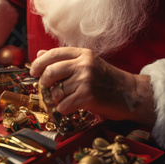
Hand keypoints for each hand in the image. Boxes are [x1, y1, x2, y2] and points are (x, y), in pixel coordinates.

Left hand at [30, 47, 155, 125]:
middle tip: (48, 89)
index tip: (33, 71)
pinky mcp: (87, 96)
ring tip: (67, 99)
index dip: (39, 63)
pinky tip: (70, 108)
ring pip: (56, 92)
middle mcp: (84, 64)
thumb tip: (39, 54)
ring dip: (57, 100)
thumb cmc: (108, 80)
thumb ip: (65, 59)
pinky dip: (63, 109)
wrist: (131, 94)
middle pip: (50, 72)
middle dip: (44, 83)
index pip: (53, 54)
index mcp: (83, 54)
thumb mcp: (88, 64)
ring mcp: (85, 80)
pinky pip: (63, 105)